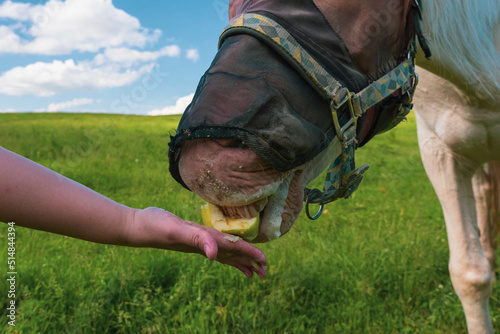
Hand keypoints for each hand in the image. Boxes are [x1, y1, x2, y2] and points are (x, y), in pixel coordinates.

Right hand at [125, 207, 267, 277]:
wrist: (137, 227)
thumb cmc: (155, 226)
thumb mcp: (176, 229)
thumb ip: (196, 239)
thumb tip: (214, 255)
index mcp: (205, 241)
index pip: (232, 248)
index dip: (249, 254)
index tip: (265, 263)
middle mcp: (203, 243)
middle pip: (231, 255)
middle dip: (249, 262)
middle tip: (265, 272)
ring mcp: (197, 242)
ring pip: (223, 253)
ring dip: (238, 260)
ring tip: (251, 271)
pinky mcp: (191, 236)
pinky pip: (212, 246)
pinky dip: (223, 251)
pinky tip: (223, 254)